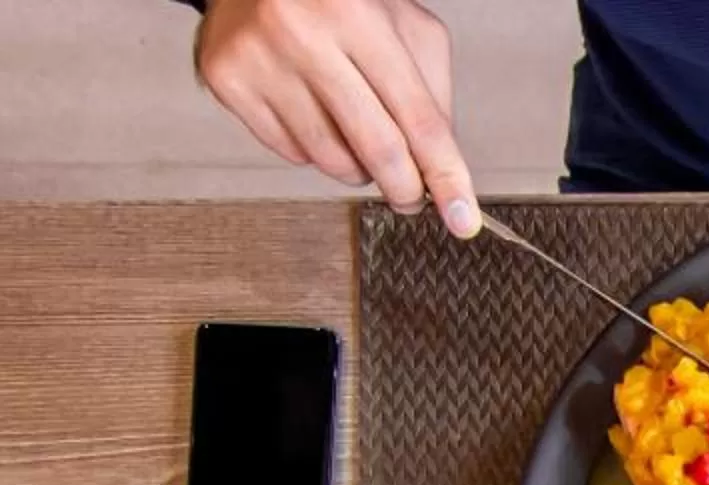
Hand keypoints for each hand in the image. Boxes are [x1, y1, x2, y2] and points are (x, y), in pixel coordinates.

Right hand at [194, 0, 478, 232]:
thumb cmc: (339, 1)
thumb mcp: (403, 27)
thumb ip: (432, 93)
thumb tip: (440, 169)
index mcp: (358, 15)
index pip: (417, 118)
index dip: (445, 176)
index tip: (462, 218)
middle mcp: (302, 34)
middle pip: (376, 148)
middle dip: (405, 188)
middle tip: (412, 196)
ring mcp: (259, 58)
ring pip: (331, 160)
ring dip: (359, 168)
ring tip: (357, 133)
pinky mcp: (226, 78)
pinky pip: (290, 153)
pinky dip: (315, 151)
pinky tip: (315, 114)